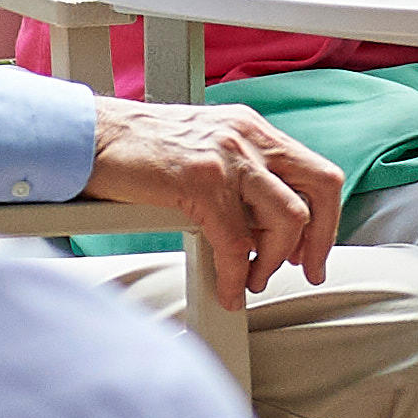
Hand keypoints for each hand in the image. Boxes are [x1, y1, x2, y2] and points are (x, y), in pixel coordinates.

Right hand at [86, 99, 344, 307]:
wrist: (91, 136)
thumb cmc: (138, 148)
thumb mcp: (204, 148)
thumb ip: (239, 176)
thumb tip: (261, 227)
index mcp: (253, 129)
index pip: (317, 172)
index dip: (326, 218)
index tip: (314, 252)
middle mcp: (249, 136)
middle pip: (321, 188)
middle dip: (320, 240)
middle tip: (305, 270)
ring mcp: (228, 156)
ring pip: (288, 218)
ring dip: (276, 261)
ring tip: (252, 279)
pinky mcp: (201, 182)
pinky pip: (237, 243)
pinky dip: (236, 275)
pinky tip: (227, 288)